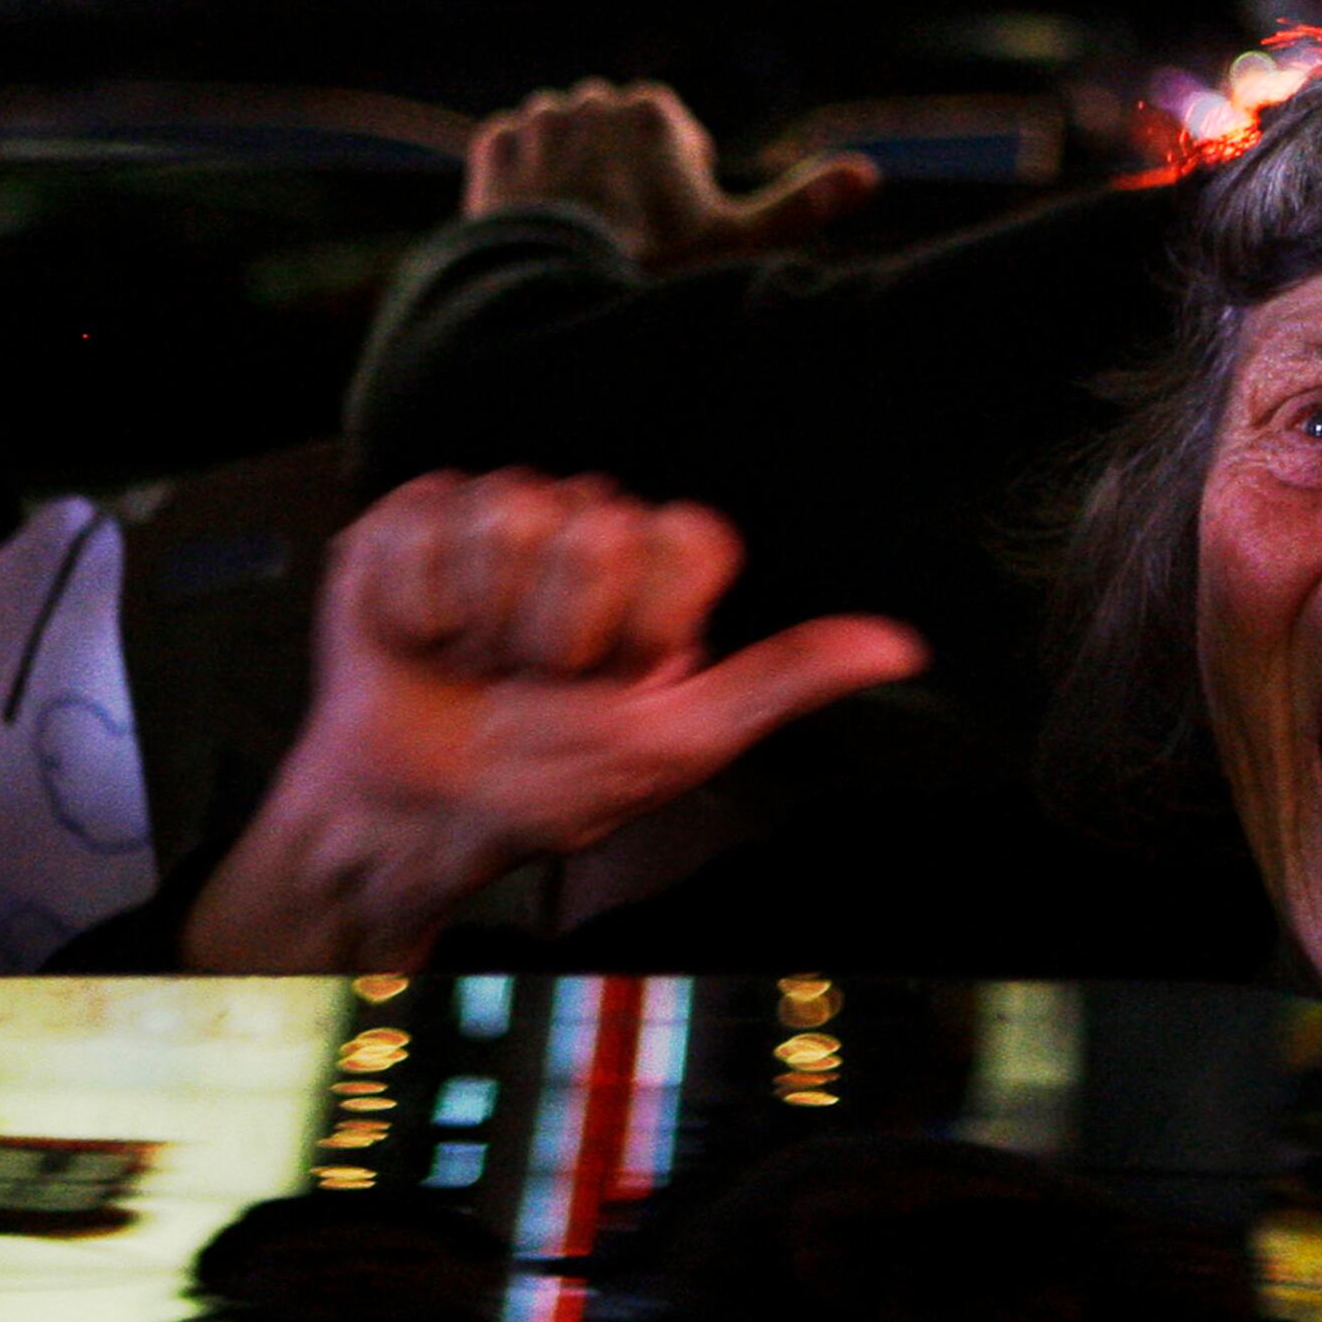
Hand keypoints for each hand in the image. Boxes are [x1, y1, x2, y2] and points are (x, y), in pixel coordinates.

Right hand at [184, 471, 924, 970]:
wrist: (417, 809)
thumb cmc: (551, 781)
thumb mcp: (681, 741)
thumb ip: (785, 679)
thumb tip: (904, 648)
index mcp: (662, 569)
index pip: (685, 537)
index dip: (645, 621)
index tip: (619, 680)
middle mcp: (590, 525)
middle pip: (593, 525)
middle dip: (558, 628)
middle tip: (537, 682)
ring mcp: (502, 512)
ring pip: (507, 514)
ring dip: (484, 620)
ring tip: (477, 664)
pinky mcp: (417, 516)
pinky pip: (426, 522)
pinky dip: (417, 604)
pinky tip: (424, 640)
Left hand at [464, 80, 878, 271]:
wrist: (554, 291)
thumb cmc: (654, 269)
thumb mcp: (737, 242)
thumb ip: (801, 205)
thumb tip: (869, 174)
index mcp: (653, 110)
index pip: (669, 136)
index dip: (674, 186)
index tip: (666, 231)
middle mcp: (592, 98)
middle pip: (616, 140)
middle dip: (622, 179)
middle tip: (624, 242)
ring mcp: (538, 121)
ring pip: (564, 146)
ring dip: (572, 181)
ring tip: (582, 238)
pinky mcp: (492, 148)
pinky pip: (513, 158)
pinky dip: (524, 188)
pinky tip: (540, 227)